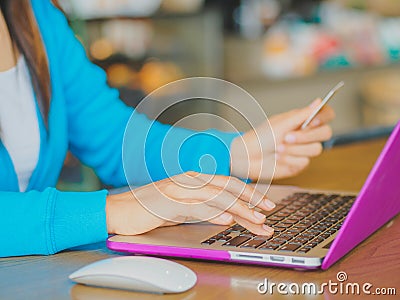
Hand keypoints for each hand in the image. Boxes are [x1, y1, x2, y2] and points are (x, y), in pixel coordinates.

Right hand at [106, 171, 275, 235]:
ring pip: (218, 197)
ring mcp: (180, 190)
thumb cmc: (152, 208)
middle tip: (270, 211)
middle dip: (252, 199)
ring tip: (258, 220)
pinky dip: (214, 213)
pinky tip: (227, 220)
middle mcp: (190, 181)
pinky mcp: (170, 202)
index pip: (229, 184)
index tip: (266, 205)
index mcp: (195, 179)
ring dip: (240, 209)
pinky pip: (197, 207)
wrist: (121, 209)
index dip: (250, 193)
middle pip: (228, 187)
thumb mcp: (183, 208)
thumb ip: (205, 208)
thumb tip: (228, 216)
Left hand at [230, 99, 334, 180]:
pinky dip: (289, 159)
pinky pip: (305, 162)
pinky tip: (277, 158)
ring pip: (316, 149)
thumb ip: (302, 114)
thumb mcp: (281, 124)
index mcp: (302, 120)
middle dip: (306, 136)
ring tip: (277, 148)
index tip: (312, 122)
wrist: (248, 157)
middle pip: (325, 133)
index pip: (326, 114)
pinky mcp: (299, 163)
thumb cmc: (261, 137)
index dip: (324, 117)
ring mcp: (304, 149)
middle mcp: (306, 134)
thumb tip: (319, 101)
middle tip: (287, 137)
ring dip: (294, 149)